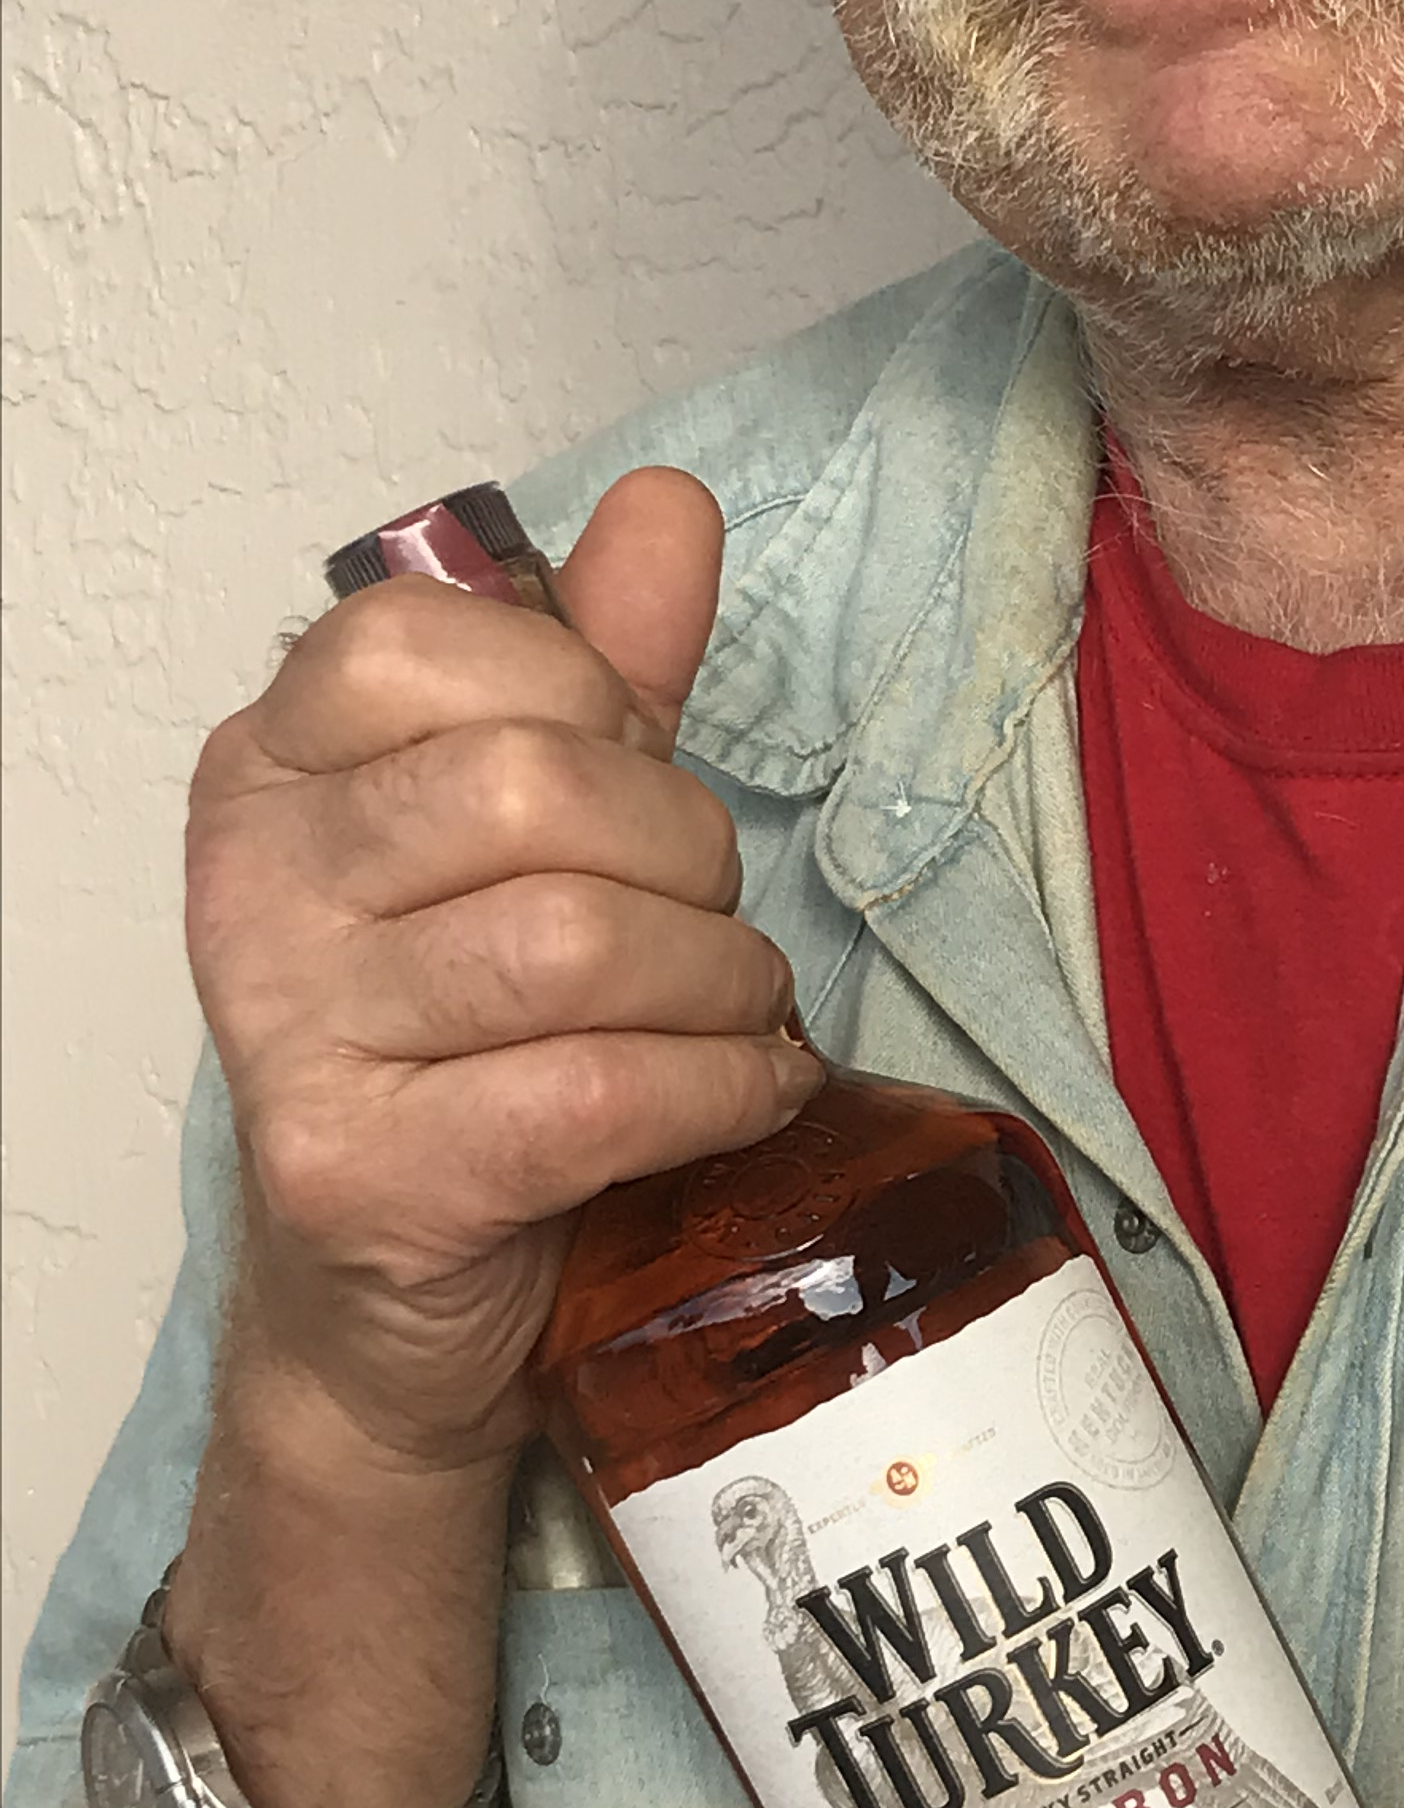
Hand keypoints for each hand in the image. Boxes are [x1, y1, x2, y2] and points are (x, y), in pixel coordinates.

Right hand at [187, 465, 816, 1477]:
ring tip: (735, 1013)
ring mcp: (287, 1035)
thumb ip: (601, 662)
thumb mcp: (546, 826)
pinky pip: (595, 1092)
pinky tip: (749, 1090)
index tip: (629, 778)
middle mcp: (250, 885)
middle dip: (683, 853)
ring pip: (578, 944)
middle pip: (530, 789)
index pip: (428, 640)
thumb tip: (666, 504)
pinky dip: (719, 1087)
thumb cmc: (476, 1042)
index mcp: (271, 766)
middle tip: (709, 921)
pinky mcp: (358, 1175)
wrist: (396, 1303)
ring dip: (718, 982)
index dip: (585, 699)